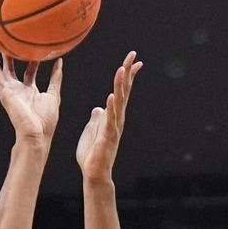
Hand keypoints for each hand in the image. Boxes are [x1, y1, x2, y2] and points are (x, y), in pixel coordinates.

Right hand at [0, 40, 62, 145]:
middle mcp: (18, 90)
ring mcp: (9, 91)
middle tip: (5, 39)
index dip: (31, 60)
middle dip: (8, 55)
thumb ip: (56, 78)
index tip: (34, 48)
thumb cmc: (46, 120)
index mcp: (30, 91)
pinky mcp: (3, 93)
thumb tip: (60, 61)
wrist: (37, 133)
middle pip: (10, 68)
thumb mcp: (54, 94)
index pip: (29, 72)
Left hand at [76, 51, 142, 179]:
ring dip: (119, 86)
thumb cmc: (93, 153)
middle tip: (132, 56)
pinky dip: (110, 108)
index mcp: (113, 116)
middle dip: (127, 73)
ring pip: (118, 102)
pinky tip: (110, 97)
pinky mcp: (107, 137)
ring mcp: (113, 127)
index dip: (128, 75)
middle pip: (124, 92)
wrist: (94, 172)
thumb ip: (97, 118)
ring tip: (121, 70)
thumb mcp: (93, 129)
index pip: (122, 91)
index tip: (134, 60)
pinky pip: (109, 120)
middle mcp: (117, 119)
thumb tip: (98, 108)